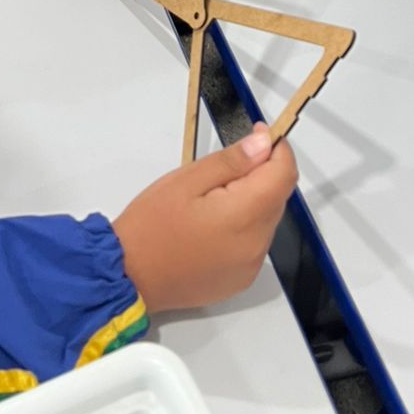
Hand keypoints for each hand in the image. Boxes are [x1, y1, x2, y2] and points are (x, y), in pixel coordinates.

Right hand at [113, 125, 297, 312]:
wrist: (129, 277)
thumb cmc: (151, 224)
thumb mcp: (186, 181)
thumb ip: (230, 162)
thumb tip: (264, 144)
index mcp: (244, 217)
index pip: (284, 175)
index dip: (277, 149)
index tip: (257, 134)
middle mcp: (256, 246)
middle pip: (277, 197)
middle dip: (261, 173)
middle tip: (223, 166)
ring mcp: (250, 267)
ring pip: (266, 219)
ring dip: (252, 200)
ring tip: (211, 197)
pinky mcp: (240, 280)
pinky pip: (254, 242)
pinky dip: (243, 225)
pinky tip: (212, 224)